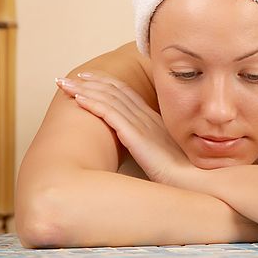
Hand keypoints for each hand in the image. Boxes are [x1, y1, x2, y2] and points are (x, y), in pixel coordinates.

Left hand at [55, 71, 193, 186]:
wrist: (192, 181)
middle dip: (91, 82)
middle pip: (115, 91)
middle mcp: (147, 118)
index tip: (89, 79)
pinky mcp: (136, 136)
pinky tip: (78, 99)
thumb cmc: (180, 174)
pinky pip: (110, 114)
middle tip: (70, 76)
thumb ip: (154, 144)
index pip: (127, 94)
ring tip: (65, 84)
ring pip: (109, 99)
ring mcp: (142, 125)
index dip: (107, 83)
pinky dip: (93, 104)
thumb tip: (143, 147)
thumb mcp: (166, 153)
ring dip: (85, 89)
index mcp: (154, 120)